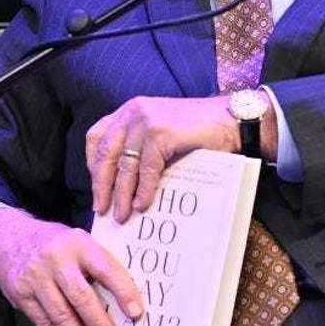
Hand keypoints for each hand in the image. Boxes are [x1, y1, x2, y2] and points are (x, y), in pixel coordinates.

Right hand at [0, 208, 143, 325]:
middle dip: (100, 322)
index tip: (136, 311)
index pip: (105, 269)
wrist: (8, 240)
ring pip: (61, 315)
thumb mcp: (78, 242)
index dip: (123, 291)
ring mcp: (36, 277)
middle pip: (81, 297)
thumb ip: (98, 264)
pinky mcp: (21, 294)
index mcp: (78, 244)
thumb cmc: (53, 244)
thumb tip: (124, 297)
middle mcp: (56, 259)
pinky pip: (43, 322)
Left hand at [86, 95, 238, 223]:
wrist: (232, 120)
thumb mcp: (161, 132)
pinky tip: (143, 205)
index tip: (97, 186)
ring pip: (124, 164)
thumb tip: (123, 186)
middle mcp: (133, 112)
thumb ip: (140, 147)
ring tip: (121, 215)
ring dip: (121, 194)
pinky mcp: (162, 132)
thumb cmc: (199, 131)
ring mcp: (146, 120)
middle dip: (101, 185)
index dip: (93, 164)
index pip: (97, 137)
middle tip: (101, 209)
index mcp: (130, 110)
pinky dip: (143, 190)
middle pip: (106, 153)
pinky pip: (146, 168)